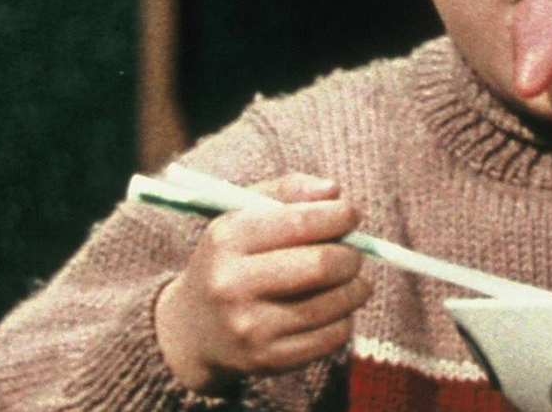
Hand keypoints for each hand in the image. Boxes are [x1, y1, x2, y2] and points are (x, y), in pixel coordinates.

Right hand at [155, 173, 373, 395]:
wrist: (195, 329)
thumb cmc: (232, 259)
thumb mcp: (244, 215)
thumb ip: (288, 191)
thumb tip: (333, 190)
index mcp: (226, 240)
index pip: (299, 222)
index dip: (338, 216)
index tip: (350, 215)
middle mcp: (232, 284)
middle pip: (322, 265)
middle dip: (351, 255)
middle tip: (353, 253)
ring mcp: (250, 327)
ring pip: (334, 303)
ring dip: (356, 287)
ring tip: (352, 280)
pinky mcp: (269, 359)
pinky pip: (332, 336)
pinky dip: (345, 318)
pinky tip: (337, 309)